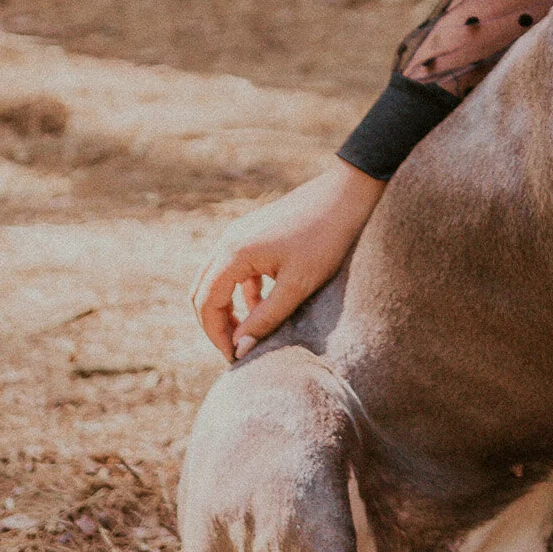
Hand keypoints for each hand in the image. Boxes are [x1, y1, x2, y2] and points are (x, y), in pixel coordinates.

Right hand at [190, 158, 384, 361]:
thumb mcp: (298, 285)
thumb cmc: (326, 238)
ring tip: (249, 332)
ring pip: (217, 279)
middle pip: (203, 291)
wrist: (349, 193)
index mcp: (234, 252)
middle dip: (216, 323)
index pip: (206, 303)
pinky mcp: (254, 232)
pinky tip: (264, 306)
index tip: (235, 358)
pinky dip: (242, 291)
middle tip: (237, 349)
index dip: (216, 334)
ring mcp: (240, 233)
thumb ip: (266, 319)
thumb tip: (239, 350)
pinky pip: (235, 268)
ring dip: (227, 308)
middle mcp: (229, 240)